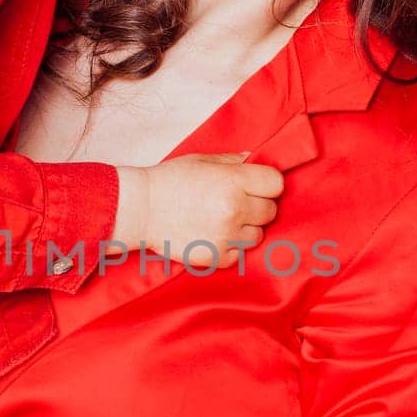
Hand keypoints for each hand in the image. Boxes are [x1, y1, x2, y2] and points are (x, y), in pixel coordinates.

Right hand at [128, 153, 285, 268]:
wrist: (140, 210)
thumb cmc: (168, 181)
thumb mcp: (201, 161)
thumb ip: (232, 161)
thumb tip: (254, 160)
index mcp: (233, 181)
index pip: (276, 184)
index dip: (266, 184)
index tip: (255, 186)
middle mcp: (234, 209)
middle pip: (270, 211)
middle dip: (257, 206)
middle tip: (235, 203)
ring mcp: (226, 235)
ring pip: (258, 235)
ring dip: (245, 229)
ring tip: (222, 220)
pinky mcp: (216, 256)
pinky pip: (239, 254)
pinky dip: (230, 247)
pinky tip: (213, 234)